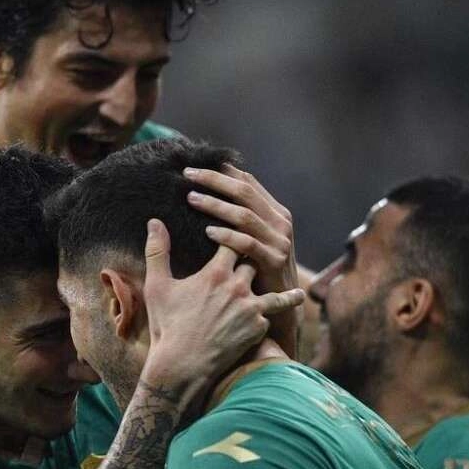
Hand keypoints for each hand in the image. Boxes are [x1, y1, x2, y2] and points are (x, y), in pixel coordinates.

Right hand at [139, 218, 304, 395]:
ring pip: (273, 292)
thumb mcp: (157, 286)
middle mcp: (238, 288)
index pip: (234, 242)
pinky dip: (265, 318)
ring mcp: (251, 310)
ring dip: (281, 291)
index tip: (237, 229)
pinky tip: (271, 321)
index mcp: (216, 273)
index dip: (235, 235)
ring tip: (296, 291)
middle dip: (254, 260)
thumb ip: (158, 251)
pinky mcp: (258, 330)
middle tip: (257, 258)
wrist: (182, 367)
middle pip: (255, 263)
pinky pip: (267, 317)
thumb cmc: (167, 325)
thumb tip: (154, 221)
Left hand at [183, 164, 297, 294]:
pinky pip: (247, 243)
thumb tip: (207, 191)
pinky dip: (227, 235)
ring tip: (192, 199)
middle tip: (188, 175)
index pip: (248, 182)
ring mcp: (280, 241)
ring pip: (244, 215)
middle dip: (214, 180)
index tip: (195, 166)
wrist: (280, 303)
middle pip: (244, 192)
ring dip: (216, 205)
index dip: (222, 171)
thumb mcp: (253, 238)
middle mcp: (281, 222)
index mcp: (276, 212)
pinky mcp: (274, 260)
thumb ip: (239, 216)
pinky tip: (208, 231)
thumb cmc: (257, 269)